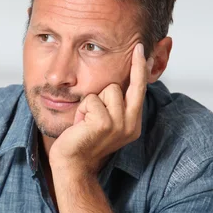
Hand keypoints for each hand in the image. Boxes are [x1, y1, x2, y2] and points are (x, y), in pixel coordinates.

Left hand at [49, 43, 152, 175]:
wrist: (72, 164)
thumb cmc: (83, 141)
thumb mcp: (104, 121)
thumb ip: (115, 105)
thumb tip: (120, 81)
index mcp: (133, 123)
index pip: (139, 89)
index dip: (140, 68)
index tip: (140, 48)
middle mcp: (131, 124)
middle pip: (124, 85)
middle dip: (113, 83)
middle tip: (112, 82)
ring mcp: (119, 124)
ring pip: (106, 89)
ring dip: (91, 102)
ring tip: (86, 120)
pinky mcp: (105, 123)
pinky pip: (91, 99)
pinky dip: (82, 109)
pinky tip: (80, 125)